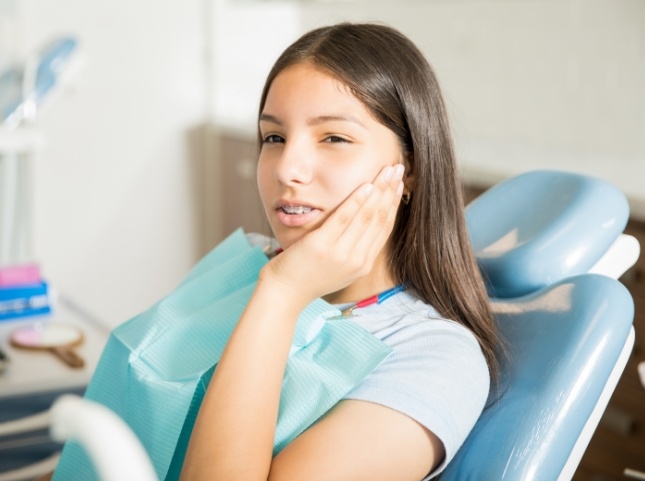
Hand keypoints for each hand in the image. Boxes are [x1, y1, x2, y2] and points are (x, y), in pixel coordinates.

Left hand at [260, 163, 404, 303]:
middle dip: (391, 191)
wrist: (284, 293)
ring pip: (367, 216)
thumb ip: (352, 248)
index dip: (393, 203)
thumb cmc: (307, 276)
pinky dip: (357, 201)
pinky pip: (344, 218)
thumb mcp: (338, 266)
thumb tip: (362, 222)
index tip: (398, 184)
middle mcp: (357, 260)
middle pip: (380, 219)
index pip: (384, 228)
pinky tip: (366, 185)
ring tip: (388, 170)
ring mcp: (340, 254)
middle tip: (399, 168)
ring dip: (380, 190)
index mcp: (363, 264)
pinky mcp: (322, 245)